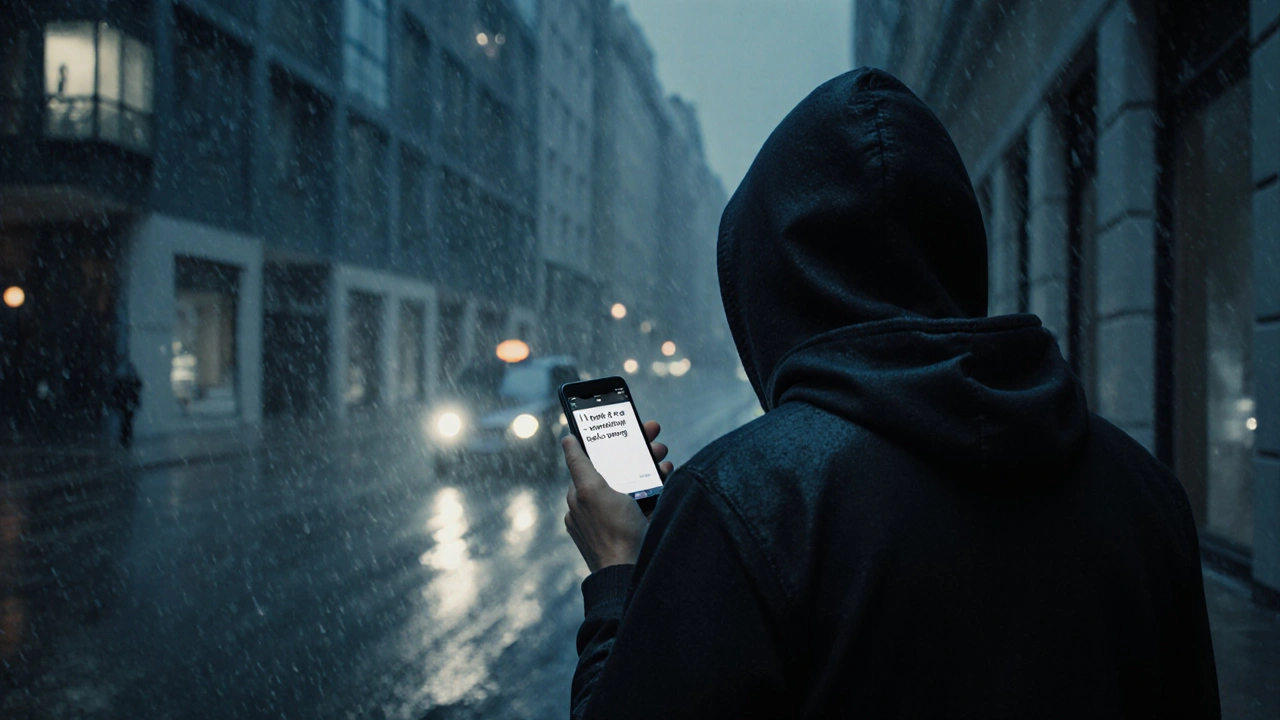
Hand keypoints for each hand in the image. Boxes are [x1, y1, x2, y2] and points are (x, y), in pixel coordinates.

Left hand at [563, 420, 672, 572]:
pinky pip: (649, 497)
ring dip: (651, 465)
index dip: (612, 440)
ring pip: (636, 480)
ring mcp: (619, 516)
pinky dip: (659, 485)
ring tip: (664, 460)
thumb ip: (579, 465)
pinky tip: (666, 477)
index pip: (596, 458)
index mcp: (582, 496)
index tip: (629, 426)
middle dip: (638, 451)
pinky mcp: (638, 524)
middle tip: (656, 440)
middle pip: (619, 467)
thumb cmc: (612, 532)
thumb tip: (567, 440)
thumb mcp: (591, 492)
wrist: (633, 573)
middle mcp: (598, 505)